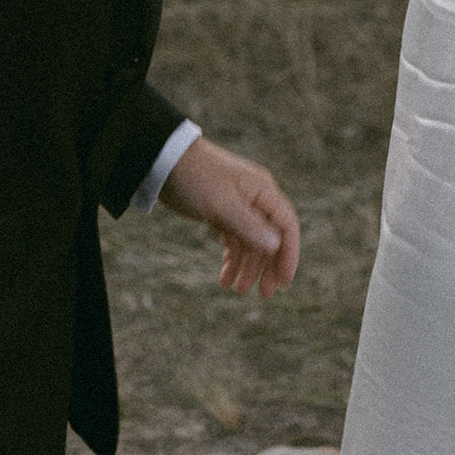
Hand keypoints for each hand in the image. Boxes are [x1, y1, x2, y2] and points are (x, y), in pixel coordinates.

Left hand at [158, 137, 299, 297]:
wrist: (165, 160)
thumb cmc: (196, 178)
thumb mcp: (223, 206)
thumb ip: (250, 227)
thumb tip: (277, 245)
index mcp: (262, 191)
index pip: (286, 225)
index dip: (289, 254)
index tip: (285, 282)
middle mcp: (255, 198)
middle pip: (271, 237)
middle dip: (268, 266)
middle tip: (264, 294)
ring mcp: (239, 205)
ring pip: (251, 242)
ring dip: (247, 266)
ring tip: (237, 290)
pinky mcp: (222, 211)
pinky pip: (234, 239)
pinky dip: (232, 258)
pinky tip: (225, 277)